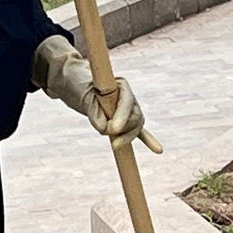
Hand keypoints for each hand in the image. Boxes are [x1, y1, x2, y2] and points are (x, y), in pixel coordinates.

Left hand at [33, 35, 160, 151]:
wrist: (75, 82)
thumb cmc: (79, 84)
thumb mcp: (83, 95)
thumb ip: (94, 111)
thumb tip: (104, 130)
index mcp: (121, 85)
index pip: (127, 102)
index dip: (122, 117)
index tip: (112, 130)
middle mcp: (129, 97)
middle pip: (135, 116)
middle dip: (125, 129)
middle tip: (110, 137)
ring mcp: (129, 109)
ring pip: (135, 126)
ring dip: (127, 137)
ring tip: (115, 145)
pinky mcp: (125, 121)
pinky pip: (137, 131)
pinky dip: (147, 140)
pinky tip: (158, 150)